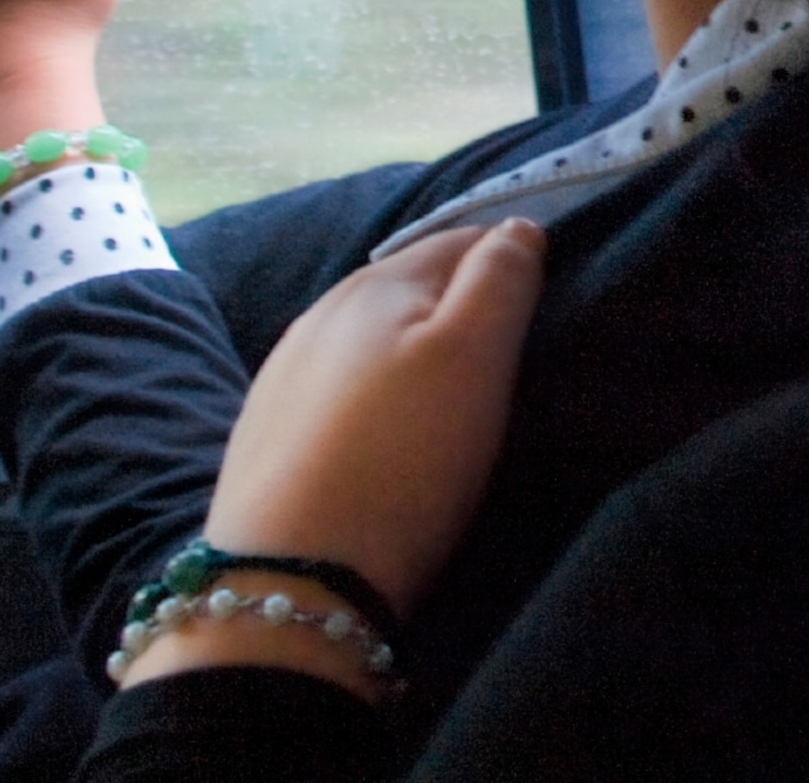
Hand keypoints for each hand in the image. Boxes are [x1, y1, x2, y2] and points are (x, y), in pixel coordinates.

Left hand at [205, 221, 548, 617]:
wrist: (290, 582)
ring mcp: (282, 375)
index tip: (545, 307)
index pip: (463, 238)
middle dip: (459, 308)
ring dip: (411, 354)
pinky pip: (336, 389)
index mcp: (376, 283)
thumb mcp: (475, 356)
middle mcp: (320, 313)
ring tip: (450, 403)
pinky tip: (385, 438)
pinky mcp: (263, 435)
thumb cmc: (403, 458)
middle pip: (411, 287)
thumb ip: (501, 278)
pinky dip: (371, 397)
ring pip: (369, 339)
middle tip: (507, 362)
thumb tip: (517, 226)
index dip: (511, 261)